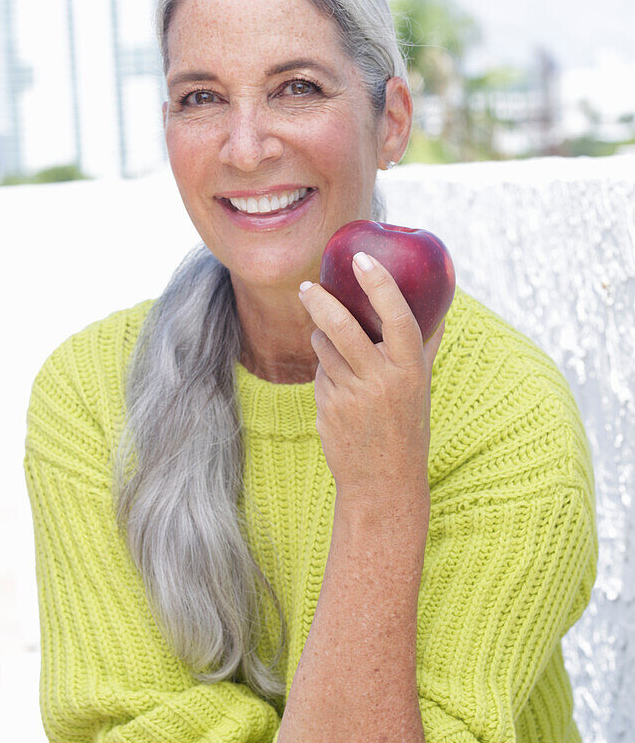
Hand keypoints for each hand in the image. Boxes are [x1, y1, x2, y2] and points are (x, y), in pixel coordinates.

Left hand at [297, 252, 444, 504]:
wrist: (382, 482)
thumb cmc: (406, 428)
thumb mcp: (420, 388)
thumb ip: (423, 350)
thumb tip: (437, 312)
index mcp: (410, 370)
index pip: (398, 316)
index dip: (380, 285)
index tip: (362, 260)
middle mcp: (380, 380)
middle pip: (341, 327)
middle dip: (318, 301)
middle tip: (306, 287)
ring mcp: (350, 396)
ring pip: (323, 348)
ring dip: (321, 337)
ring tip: (331, 343)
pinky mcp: (327, 409)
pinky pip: (320, 375)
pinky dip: (325, 371)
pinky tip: (339, 389)